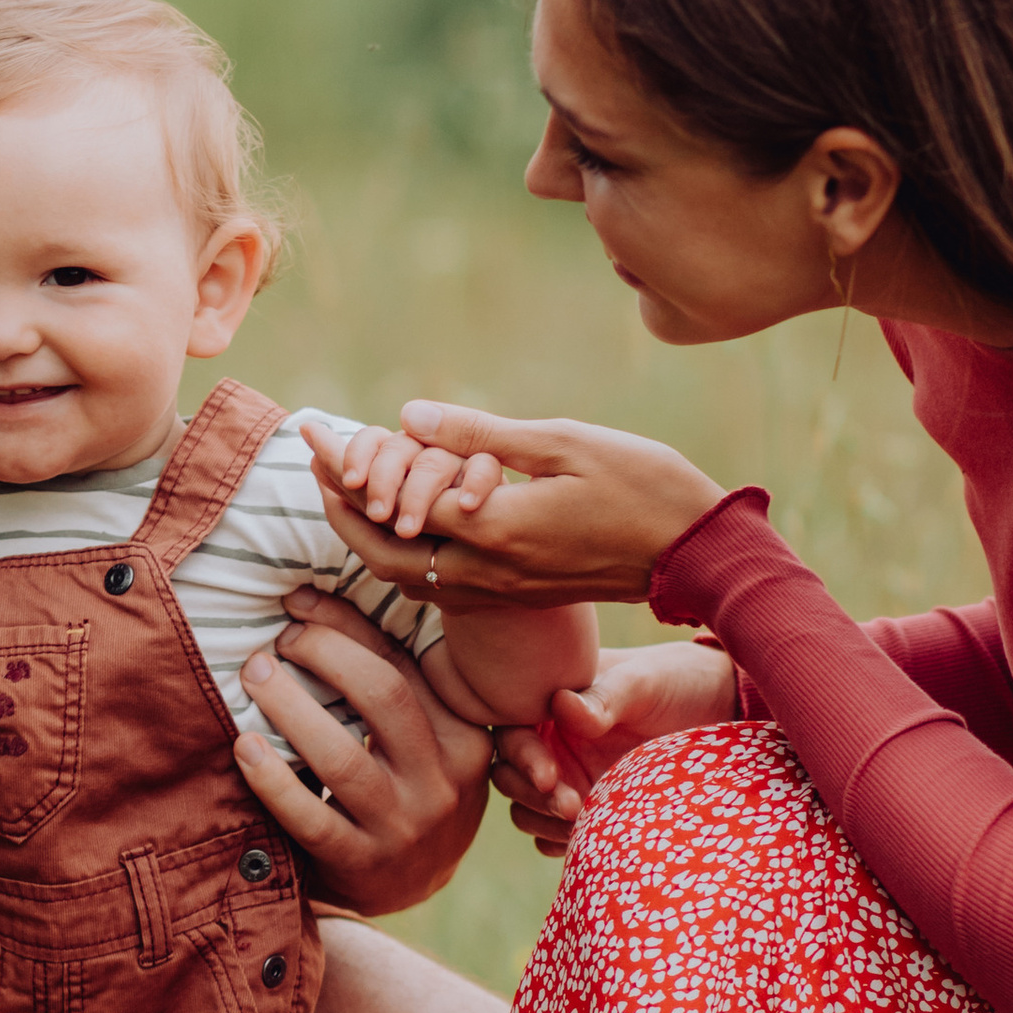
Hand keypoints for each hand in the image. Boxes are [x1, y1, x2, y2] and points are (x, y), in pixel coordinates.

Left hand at [233, 589, 490, 914]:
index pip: (402, 662)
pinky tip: (244, 748)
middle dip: (322, 653)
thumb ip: (395, 685)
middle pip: (382, 695)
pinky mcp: (364, 866)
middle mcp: (444, 780)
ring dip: (290, 708)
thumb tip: (313, 604)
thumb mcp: (426, 740)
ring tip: (253, 677)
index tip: (296, 601)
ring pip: (343, 757)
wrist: (413, 886)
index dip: (344, 624)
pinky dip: (273, 780)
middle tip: (274, 644)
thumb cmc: (407, 790)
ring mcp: (405, 827)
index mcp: (464, 735)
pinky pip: (312, 818)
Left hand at [314, 405, 725, 610]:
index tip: (316, 435)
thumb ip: (482, 434)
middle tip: (315, 468)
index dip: (346, 469)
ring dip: (368, 536)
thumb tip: (410, 416)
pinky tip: (405, 519)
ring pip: (407, 576)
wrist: (697, 555)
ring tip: (347, 489)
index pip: (394, 504)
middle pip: (382, 554)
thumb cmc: (642, 487)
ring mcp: (503, 591)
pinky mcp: (519, 595)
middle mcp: (489, 571)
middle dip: (340, 512)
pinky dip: (406, 553)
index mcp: (496, 529)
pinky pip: (439, 584)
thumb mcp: (562, 443)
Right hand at [492, 641, 740, 853]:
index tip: (550, 777)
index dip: (521, 757)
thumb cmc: (677, 684)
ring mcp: (567, 781)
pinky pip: (553, 837)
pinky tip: (588, 839)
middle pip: (509, 777)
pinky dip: (561, 843)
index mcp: (549, 704)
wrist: (720, 715)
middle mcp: (550, 743)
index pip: (510, 733)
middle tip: (571, 807)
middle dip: (531, 796)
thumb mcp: (644, 683)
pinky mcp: (586, 813)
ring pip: (526, 811)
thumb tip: (560, 706)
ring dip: (543, 823)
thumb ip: (605, 697)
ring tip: (581, 824)